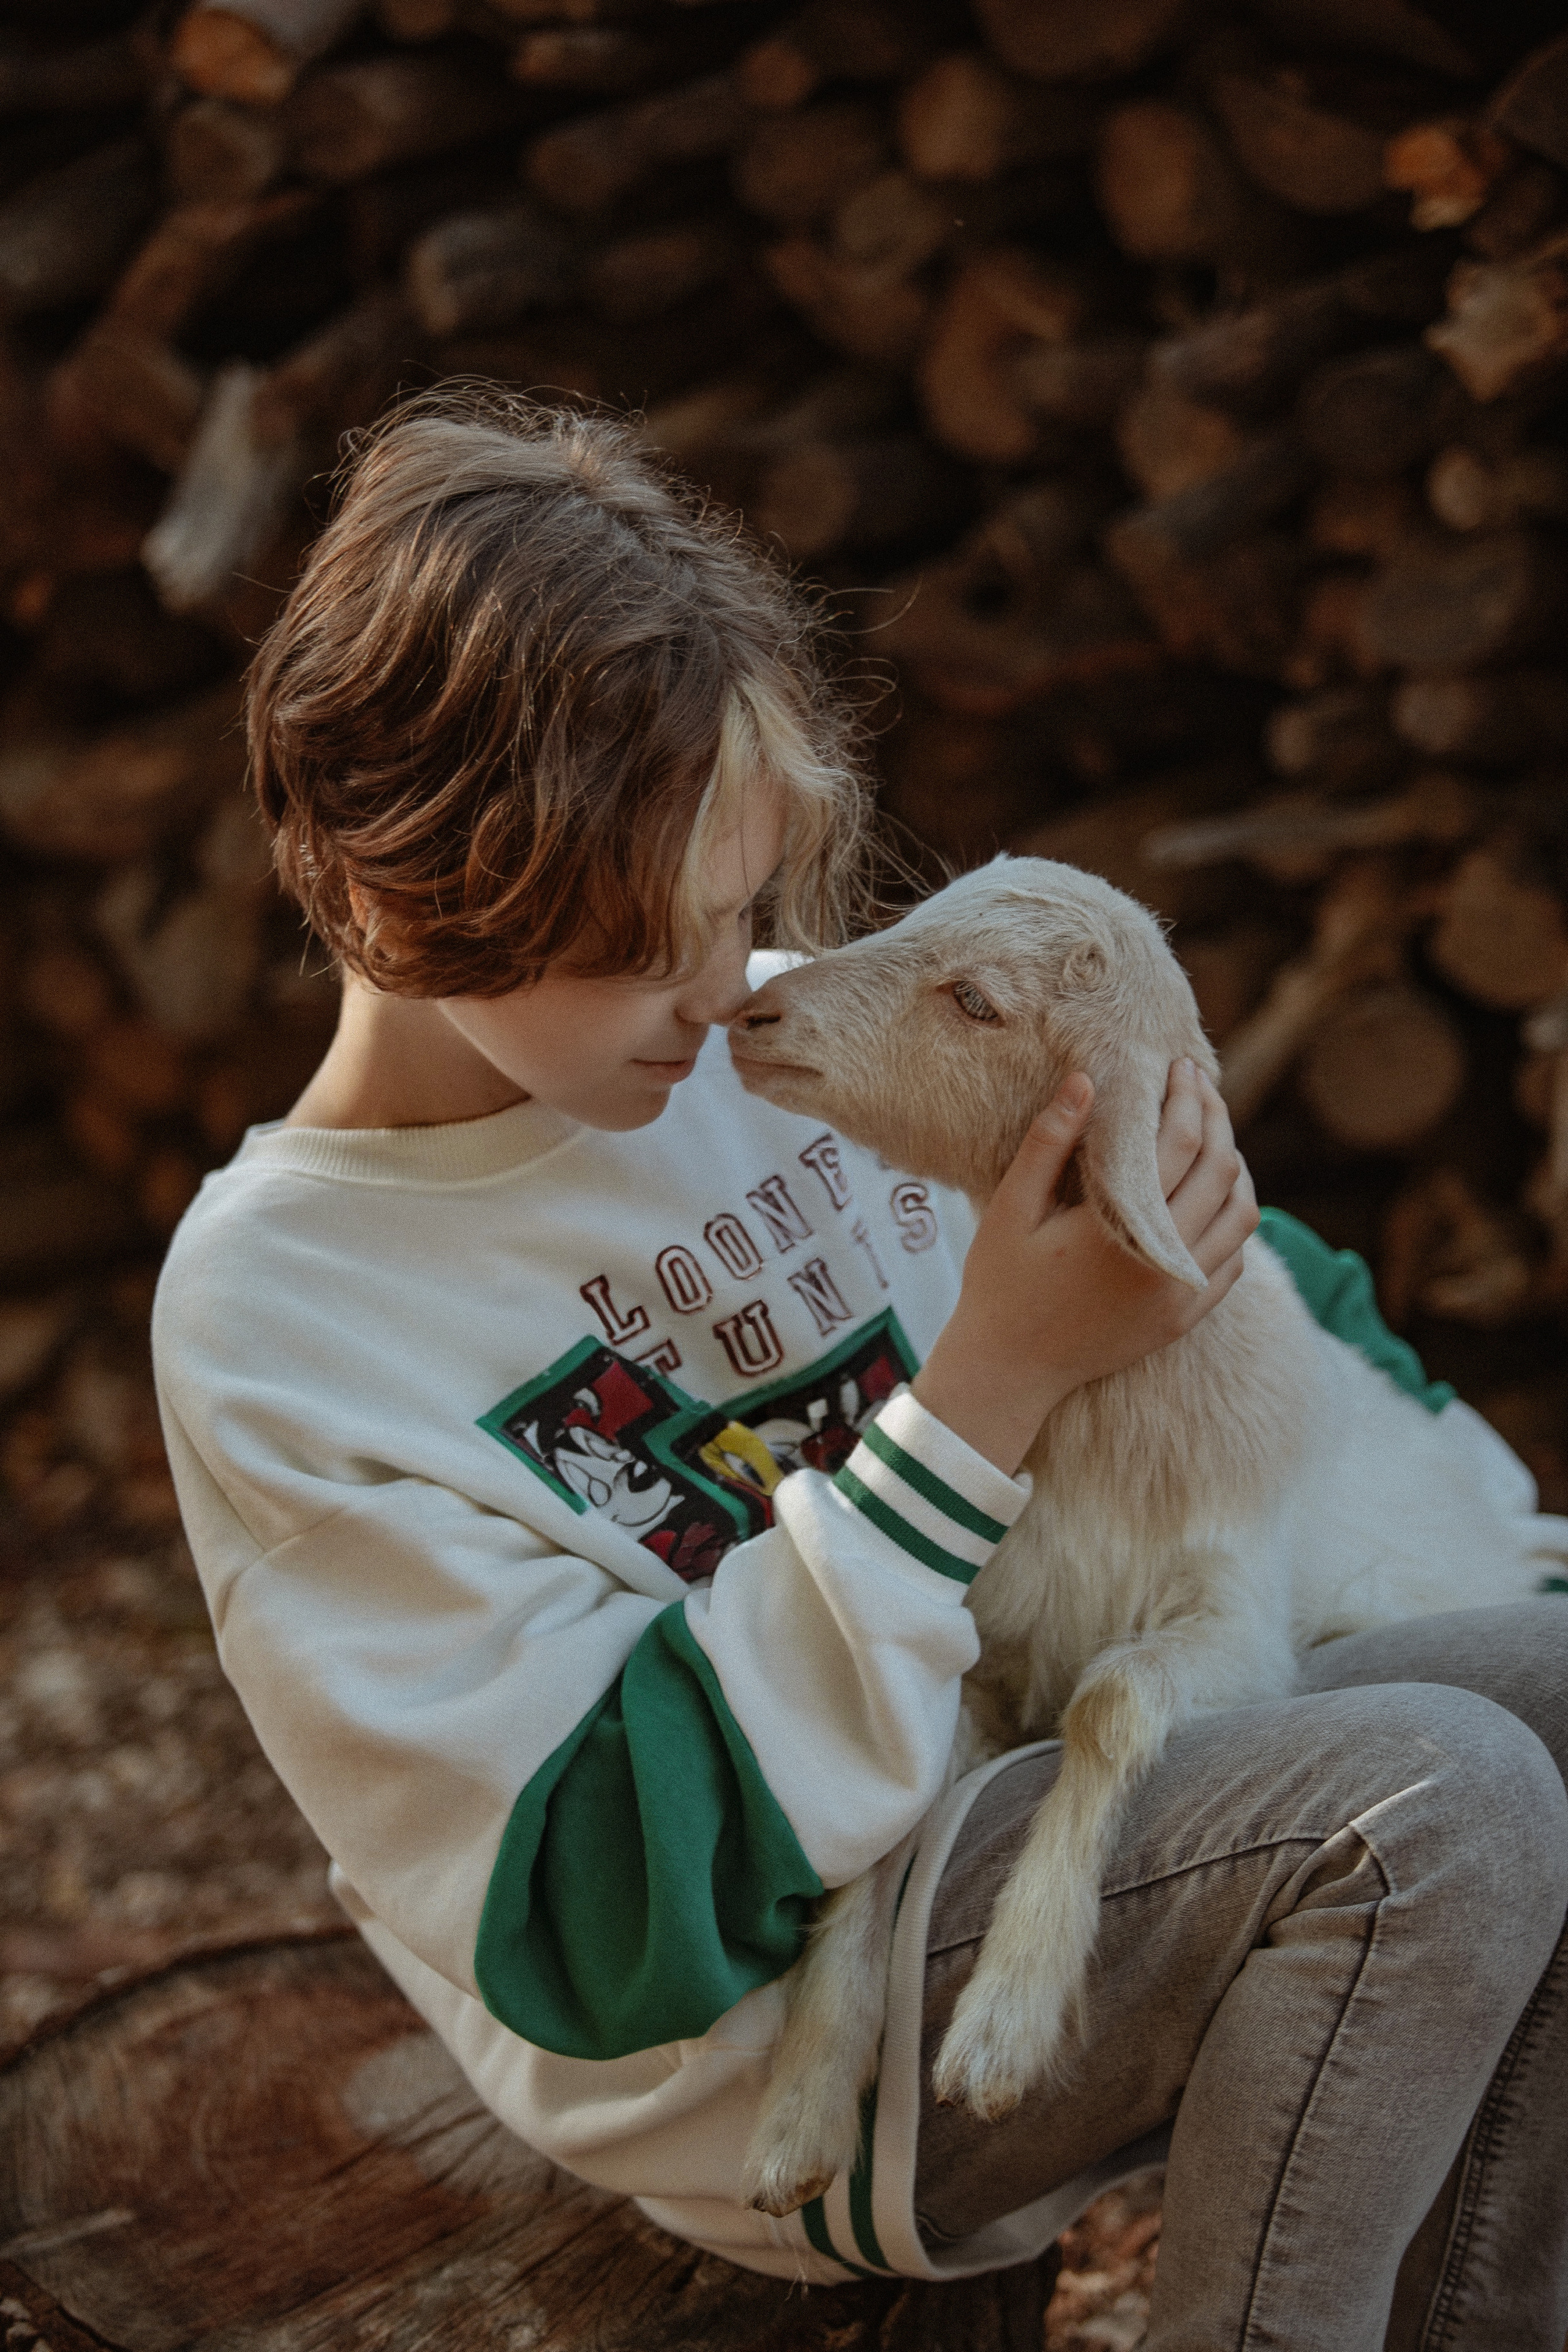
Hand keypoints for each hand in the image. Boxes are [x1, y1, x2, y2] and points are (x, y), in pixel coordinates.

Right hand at [911, 1061, 1258, 1475]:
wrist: (1009, 1370)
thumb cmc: (1001, 1284)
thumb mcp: (1012, 1209)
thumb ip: (1049, 1143)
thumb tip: (1085, 1080)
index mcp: (1120, 1230)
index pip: (1180, 1144)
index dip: (1187, 1098)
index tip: (1181, 1068)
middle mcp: (1163, 1263)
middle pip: (1222, 1172)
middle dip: (1217, 1120)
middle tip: (1201, 1088)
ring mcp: (1180, 1295)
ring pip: (1241, 1216)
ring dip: (1236, 1169)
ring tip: (1212, 1137)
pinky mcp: (1184, 1318)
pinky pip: (1233, 1260)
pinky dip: (1233, 1220)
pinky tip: (1211, 1198)